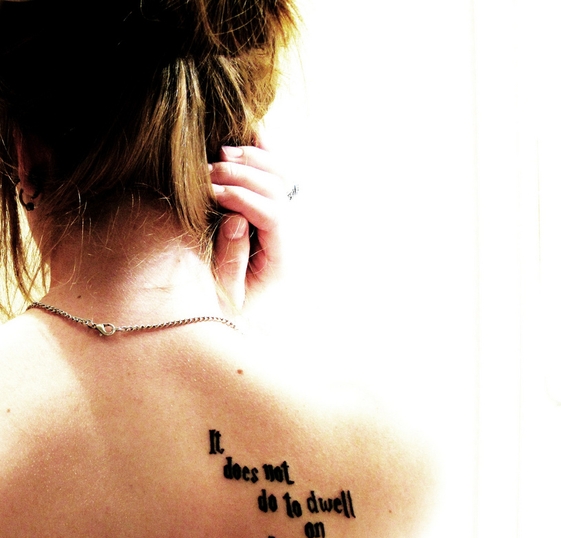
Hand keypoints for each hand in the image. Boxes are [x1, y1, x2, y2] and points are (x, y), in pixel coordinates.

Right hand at [211, 141, 290, 313]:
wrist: (230, 315)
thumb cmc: (222, 308)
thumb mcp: (223, 296)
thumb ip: (231, 260)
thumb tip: (237, 219)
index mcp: (282, 261)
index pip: (274, 216)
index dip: (242, 197)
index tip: (210, 192)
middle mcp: (290, 238)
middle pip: (279, 191)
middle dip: (243, 175)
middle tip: (207, 173)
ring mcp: (285, 222)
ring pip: (283, 177)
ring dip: (253, 160)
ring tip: (220, 156)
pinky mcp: (274, 212)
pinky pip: (278, 174)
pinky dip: (266, 153)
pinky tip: (250, 137)